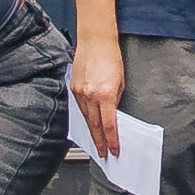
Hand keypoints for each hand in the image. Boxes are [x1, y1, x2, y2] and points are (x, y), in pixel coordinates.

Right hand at [70, 35, 126, 162]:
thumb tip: (113, 115)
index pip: (108, 125)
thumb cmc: (111, 57)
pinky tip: (88, 124)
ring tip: (96, 142)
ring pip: (85, 118)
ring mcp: (79, 92)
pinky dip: (84, 117)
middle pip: (94, 126)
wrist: (95, 40)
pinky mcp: (73, 88)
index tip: (113, 150)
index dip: (111, 140)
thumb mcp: (121, 81)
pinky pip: (79, 108)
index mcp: (105, 94)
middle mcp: (90, 95)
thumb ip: (116, 100)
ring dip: (91, 132)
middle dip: (99, 142)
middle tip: (103, 153)